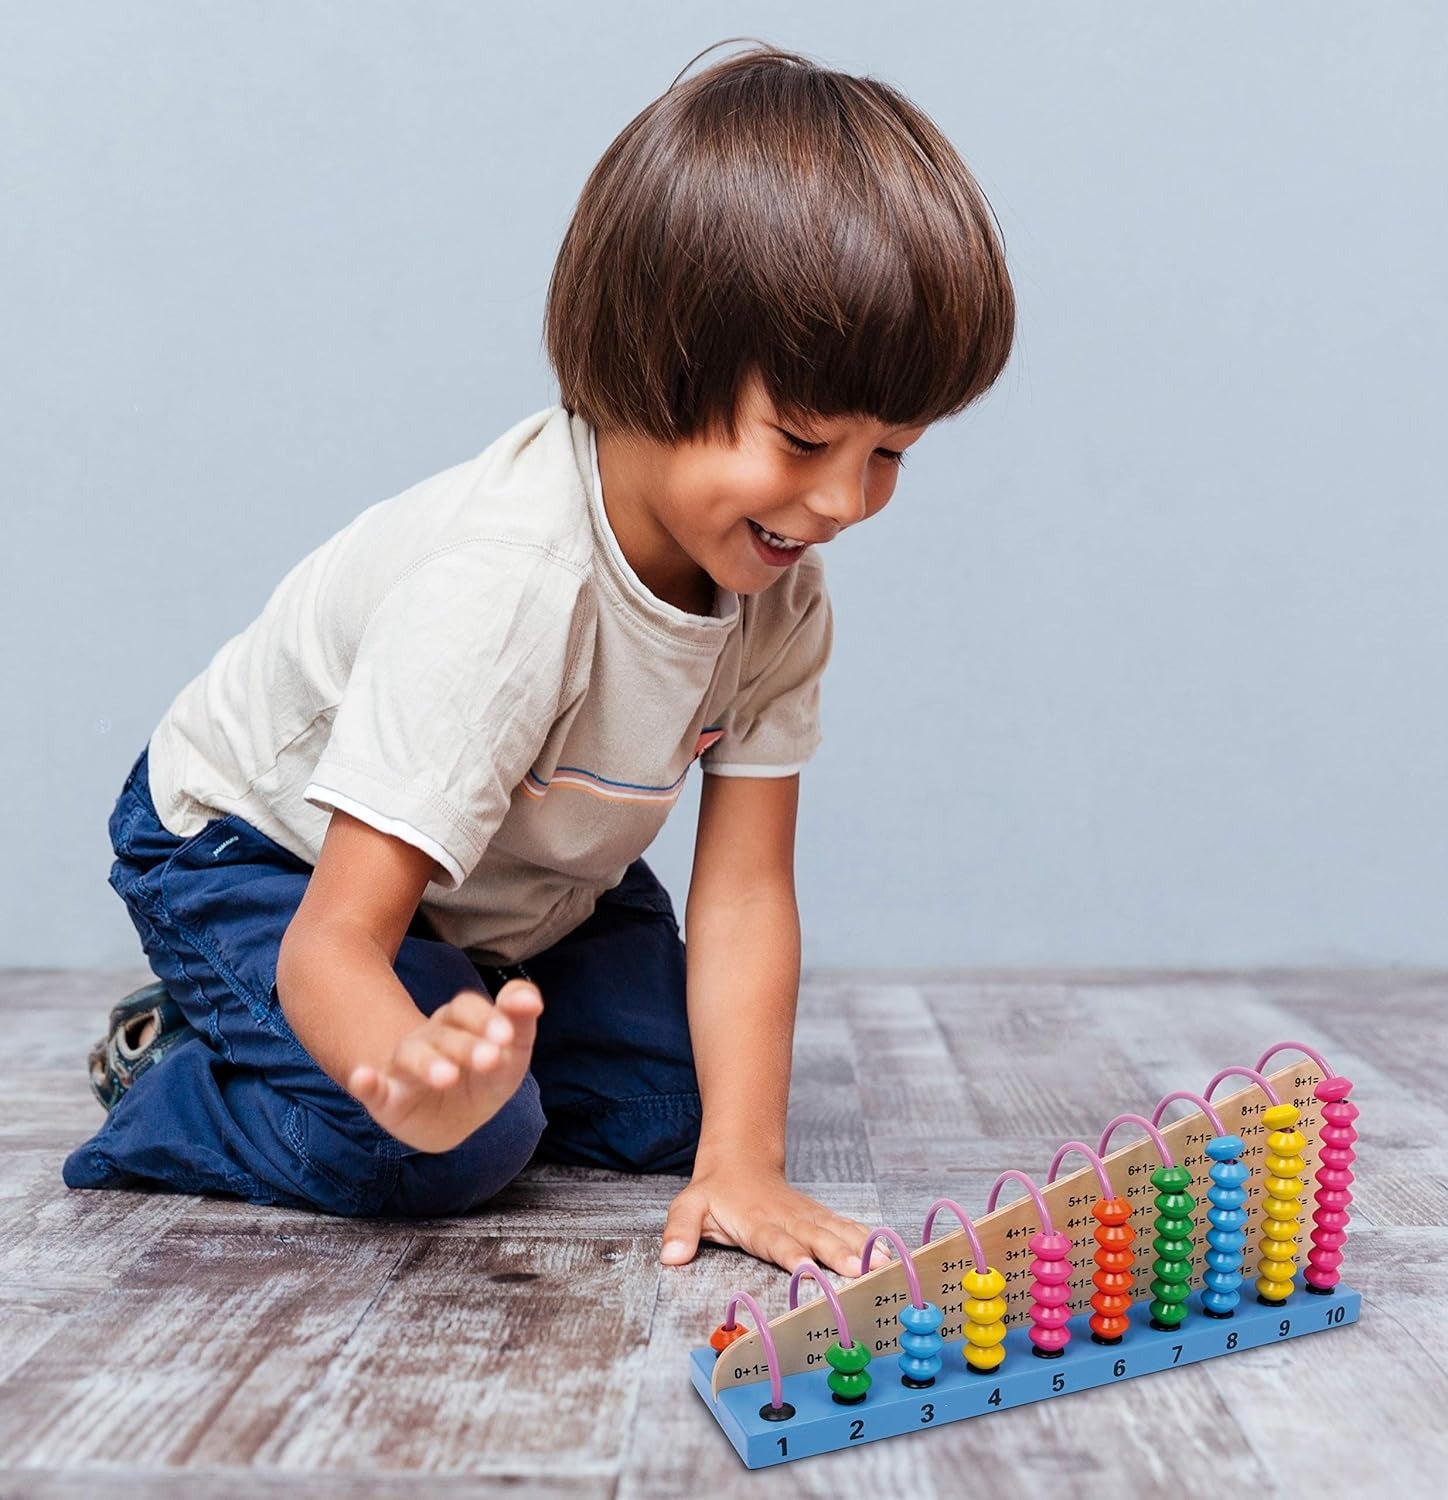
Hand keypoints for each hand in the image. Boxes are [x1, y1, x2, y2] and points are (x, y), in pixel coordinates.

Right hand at [347, 979, 542, 1153]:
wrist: (447, 1118)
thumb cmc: (481, 1076)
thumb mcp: (510, 1055)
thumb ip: (521, 1023)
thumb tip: (532, 998)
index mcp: (459, 1023)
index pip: (467, 1009)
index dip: (486, 1017)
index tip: (507, 1035)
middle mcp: (429, 1038)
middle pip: (445, 1033)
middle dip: (468, 1045)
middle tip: (491, 1059)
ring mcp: (405, 1066)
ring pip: (412, 1056)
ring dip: (428, 1063)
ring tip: (447, 1076)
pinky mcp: (386, 1098)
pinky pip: (373, 1088)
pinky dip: (366, 1082)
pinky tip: (363, 1078)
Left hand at [659, 1158, 893, 1277]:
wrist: (741, 1160)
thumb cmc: (715, 1192)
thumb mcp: (689, 1206)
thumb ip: (680, 1230)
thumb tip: (670, 1256)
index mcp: (757, 1222)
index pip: (775, 1241)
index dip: (791, 1254)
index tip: (806, 1268)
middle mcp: (787, 1218)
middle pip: (815, 1236)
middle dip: (838, 1253)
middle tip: (860, 1270)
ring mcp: (807, 1216)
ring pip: (836, 1230)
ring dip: (861, 1247)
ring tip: (884, 1263)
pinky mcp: (819, 1216)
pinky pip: (845, 1226)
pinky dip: (866, 1238)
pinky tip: (887, 1253)